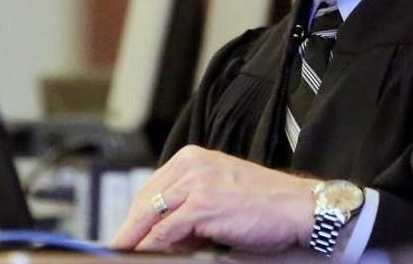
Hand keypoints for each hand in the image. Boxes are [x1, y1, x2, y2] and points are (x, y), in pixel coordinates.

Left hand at [109, 145, 318, 252]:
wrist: (296, 206)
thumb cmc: (264, 203)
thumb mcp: (218, 194)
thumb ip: (189, 205)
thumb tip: (160, 235)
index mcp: (192, 158)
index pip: (151, 187)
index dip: (134, 214)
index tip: (124, 232)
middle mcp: (191, 165)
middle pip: (145, 199)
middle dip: (129, 227)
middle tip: (116, 247)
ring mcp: (196, 183)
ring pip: (151, 215)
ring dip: (134, 239)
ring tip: (124, 253)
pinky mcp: (202, 205)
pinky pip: (165, 230)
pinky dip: (151, 245)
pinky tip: (144, 254)